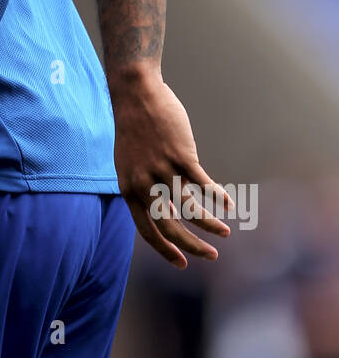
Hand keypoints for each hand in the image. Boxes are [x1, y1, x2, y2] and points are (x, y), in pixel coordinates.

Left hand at [110, 69, 231, 267]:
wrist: (135, 94)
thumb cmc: (134, 129)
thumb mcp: (130, 163)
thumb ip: (145, 186)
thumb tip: (170, 204)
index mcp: (129, 190)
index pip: (147, 230)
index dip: (165, 249)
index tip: (182, 263)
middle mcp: (144, 185)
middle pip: (170, 226)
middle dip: (193, 246)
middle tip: (211, 256)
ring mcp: (163, 170)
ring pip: (191, 208)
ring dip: (210, 224)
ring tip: (225, 231)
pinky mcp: (181, 156)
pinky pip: (203, 184)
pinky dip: (217, 196)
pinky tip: (228, 204)